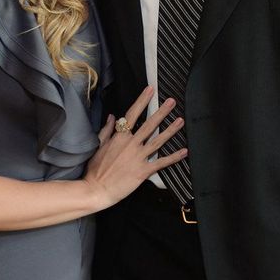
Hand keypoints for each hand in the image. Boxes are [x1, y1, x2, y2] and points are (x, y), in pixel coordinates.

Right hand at [84, 86, 186, 209]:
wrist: (95, 189)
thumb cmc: (95, 169)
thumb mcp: (99, 145)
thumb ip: (107, 130)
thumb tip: (112, 116)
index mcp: (120, 137)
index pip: (133, 114)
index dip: (142, 101)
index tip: (150, 90)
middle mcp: (131, 144)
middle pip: (149, 124)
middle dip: (162, 112)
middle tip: (172, 101)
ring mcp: (138, 157)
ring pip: (158, 140)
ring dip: (171, 130)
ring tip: (180, 120)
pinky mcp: (143, 171)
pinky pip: (161, 162)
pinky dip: (173, 157)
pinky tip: (183, 151)